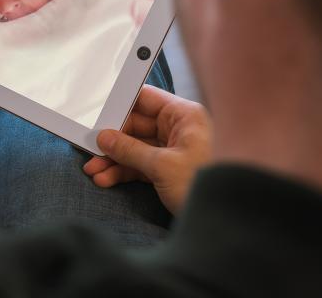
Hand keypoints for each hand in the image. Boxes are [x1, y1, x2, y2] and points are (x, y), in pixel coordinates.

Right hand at [83, 85, 211, 213]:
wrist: (230, 222)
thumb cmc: (207, 185)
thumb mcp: (163, 166)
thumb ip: (130, 150)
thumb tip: (104, 138)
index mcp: (184, 116)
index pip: (145, 99)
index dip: (120, 105)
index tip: (97, 114)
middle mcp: (179, 129)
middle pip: (136, 125)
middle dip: (111, 140)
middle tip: (90, 148)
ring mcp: (174, 150)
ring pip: (135, 148)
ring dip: (113, 159)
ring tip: (93, 170)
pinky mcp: (169, 170)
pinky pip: (140, 165)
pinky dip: (123, 172)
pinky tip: (106, 179)